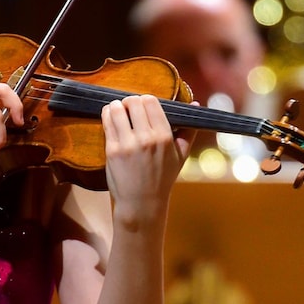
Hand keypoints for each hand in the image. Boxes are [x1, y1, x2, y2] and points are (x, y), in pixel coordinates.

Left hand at [100, 95, 192, 228]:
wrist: (142, 203)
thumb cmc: (162, 179)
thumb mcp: (181, 156)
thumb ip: (188, 129)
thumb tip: (196, 104)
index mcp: (165, 137)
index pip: (151, 102)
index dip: (144, 99)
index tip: (141, 105)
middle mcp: (147, 138)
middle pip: (133, 102)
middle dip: (129, 101)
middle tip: (128, 108)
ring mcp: (128, 144)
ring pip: (116, 109)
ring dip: (115, 106)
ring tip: (117, 111)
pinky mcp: (112, 151)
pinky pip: (106, 123)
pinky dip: (106, 115)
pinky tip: (110, 117)